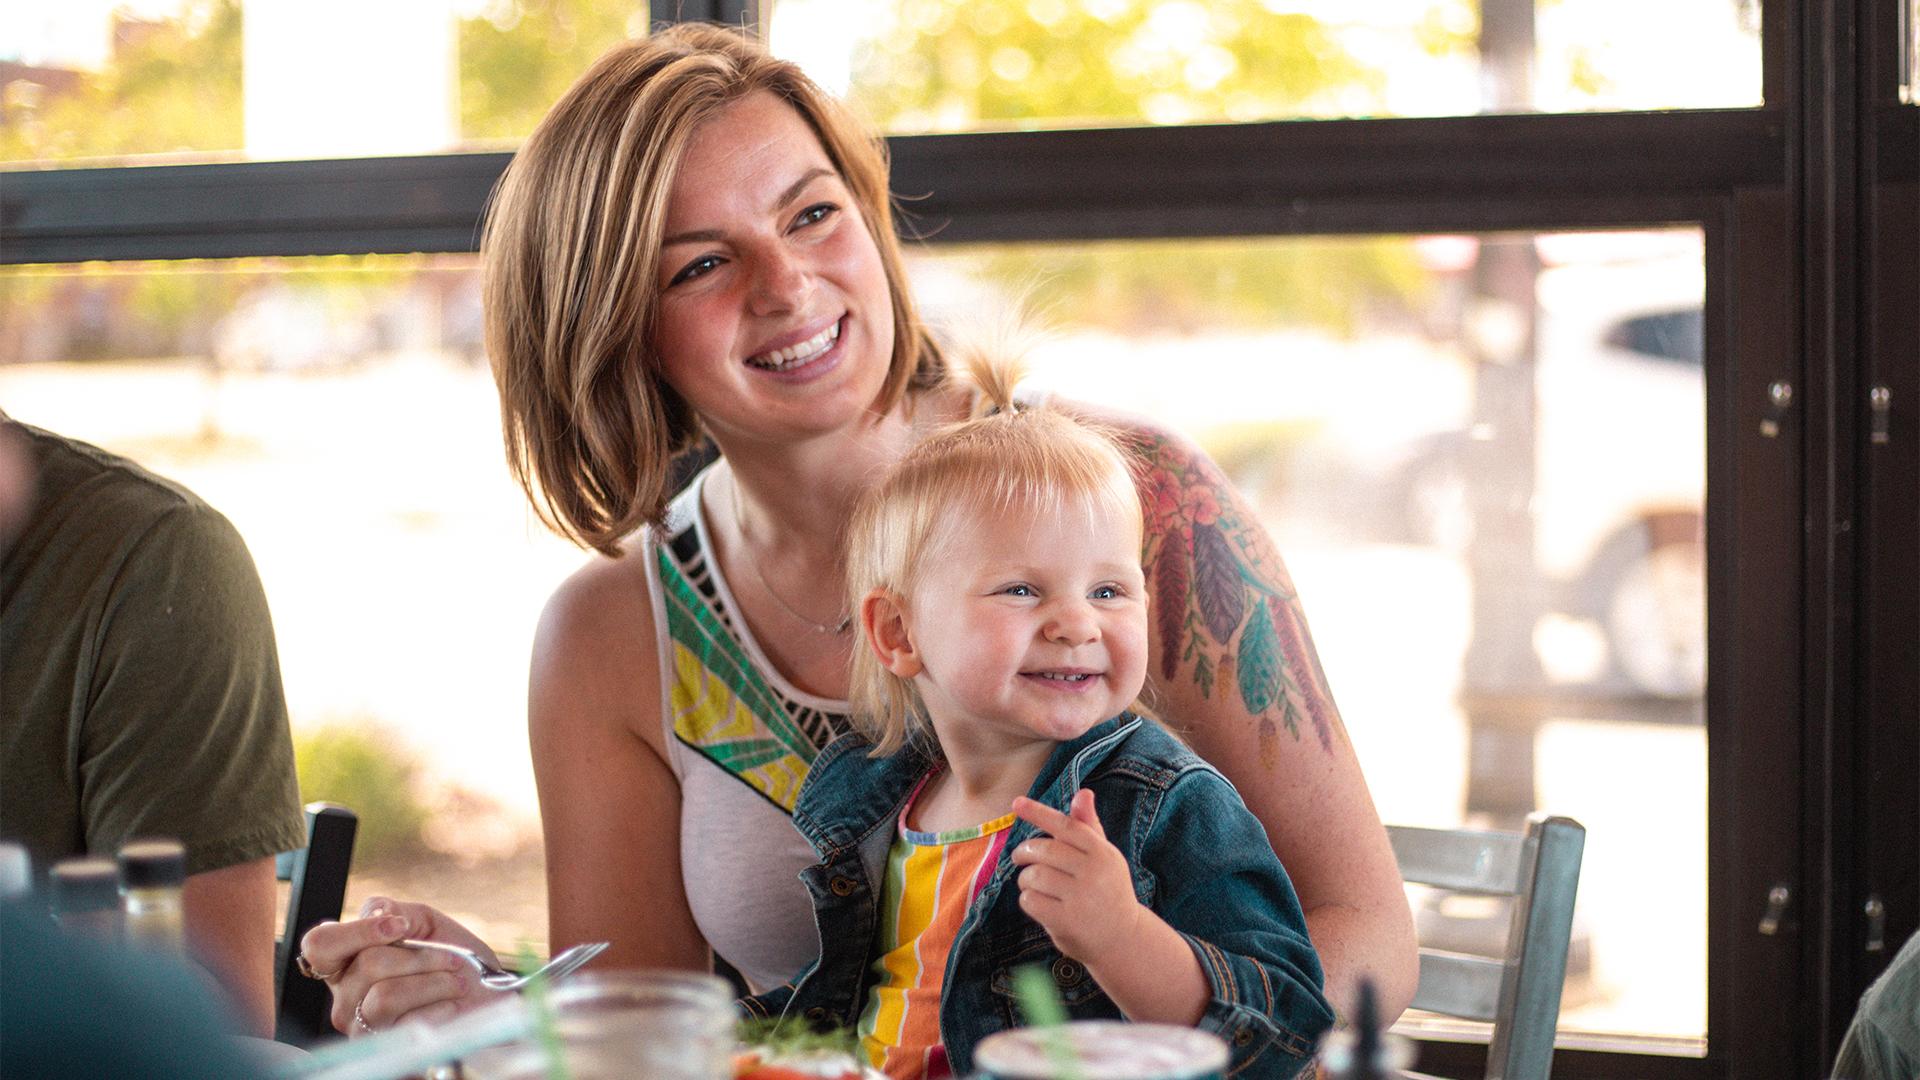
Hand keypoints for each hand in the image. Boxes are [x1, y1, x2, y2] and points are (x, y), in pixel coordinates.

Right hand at [298, 896, 502, 1035]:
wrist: (484, 997)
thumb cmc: (452, 957)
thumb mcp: (425, 923)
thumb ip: (396, 910)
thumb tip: (375, 912)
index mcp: (345, 960)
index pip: (320, 944)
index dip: (357, 931)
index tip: (402, 927)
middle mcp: (344, 996)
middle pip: (367, 965)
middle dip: (420, 956)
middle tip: (452, 958)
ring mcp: (360, 1025)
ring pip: (387, 995)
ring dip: (434, 982)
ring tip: (458, 981)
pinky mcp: (384, 1048)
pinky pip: (406, 1022)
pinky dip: (438, 1006)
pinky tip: (452, 1004)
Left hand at [1010, 790, 1141, 965]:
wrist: (1123, 938)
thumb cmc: (1108, 890)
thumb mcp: (1104, 858)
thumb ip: (1088, 827)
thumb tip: (1083, 792)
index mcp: (1103, 852)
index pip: (1066, 826)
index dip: (1039, 813)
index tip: (1016, 803)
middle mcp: (1094, 872)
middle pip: (1043, 850)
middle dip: (1025, 852)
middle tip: (1021, 857)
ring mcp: (1081, 897)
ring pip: (1033, 876)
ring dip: (1025, 879)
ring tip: (1033, 885)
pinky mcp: (1067, 920)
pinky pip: (1030, 900)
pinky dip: (1028, 900)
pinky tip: (1039, 904)